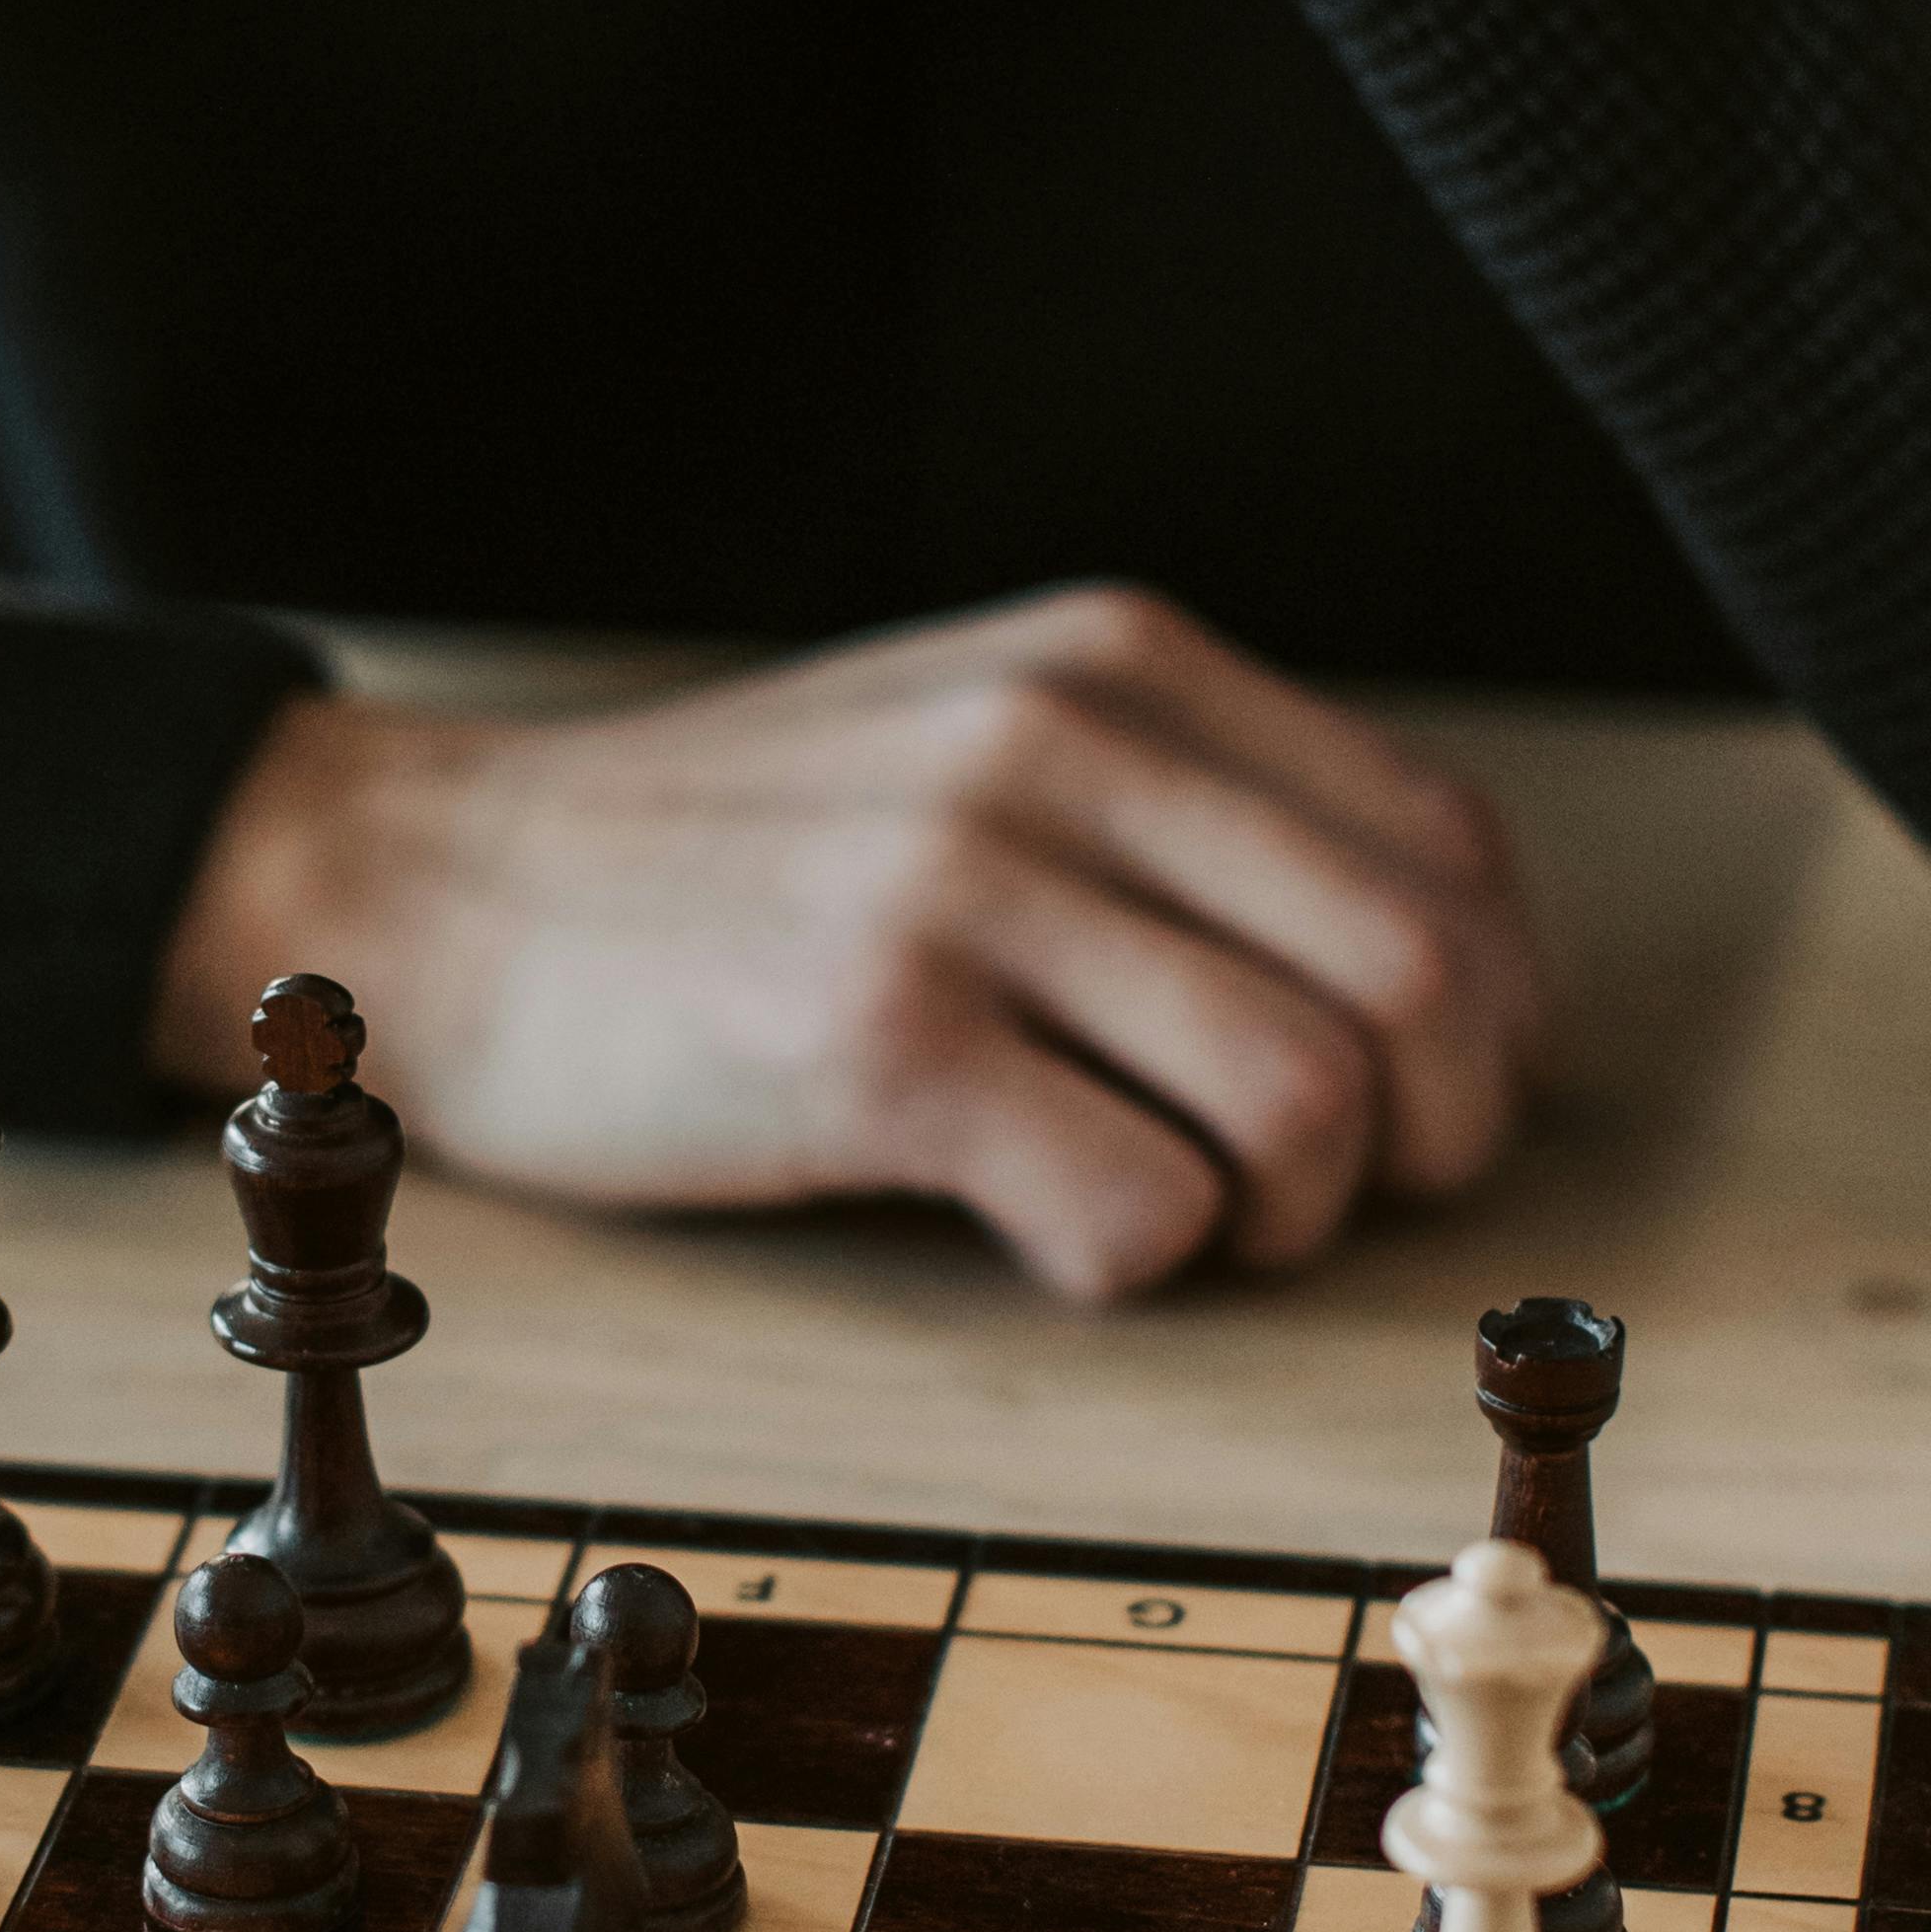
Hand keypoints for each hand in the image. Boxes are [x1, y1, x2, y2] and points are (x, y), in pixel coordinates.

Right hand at [152, 593, 1541, 1305]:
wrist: (441, 891)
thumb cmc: (720, 863)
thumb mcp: (971, 741)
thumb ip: (1173, 808)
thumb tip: (1418, 982)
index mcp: (1115, 666)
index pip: (1448, 850)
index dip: (1489, 1018)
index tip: (1416, 1106)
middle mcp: (1059, 746)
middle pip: (1419, 978)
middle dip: (1423, 1140)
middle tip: (1319, 1198)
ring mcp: (962, 887)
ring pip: (1305, 1100)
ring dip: (1282, 1217)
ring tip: (1182, 1217)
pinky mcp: (873, 1041)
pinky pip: (1135, 1210)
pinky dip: (1130, 1265)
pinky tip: (1039, 1233)